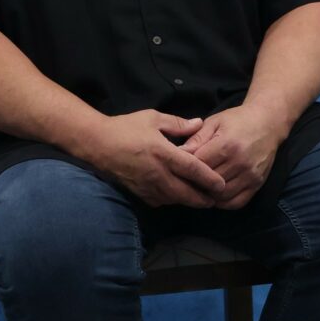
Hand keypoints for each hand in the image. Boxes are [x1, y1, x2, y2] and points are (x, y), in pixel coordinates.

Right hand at [94, 109, 226, 207]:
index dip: (210, 179)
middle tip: (216, 199)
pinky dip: (172, 200)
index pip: (193, 170)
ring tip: (201, 200)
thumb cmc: (126, 127)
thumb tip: (199, 124)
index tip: (222, 184)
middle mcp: (158, 173)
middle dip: (203, 199)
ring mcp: (147, 186)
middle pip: (187, 193)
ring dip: (189, 201)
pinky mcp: (139, 192)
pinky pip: (161, 201)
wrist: (97, 143)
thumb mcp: (153, 118)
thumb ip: (178, 124)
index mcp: (164, 153)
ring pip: (175, 200)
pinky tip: (177, 196)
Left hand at [179, 105, 280, 209]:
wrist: (268, 123)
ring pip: (221, 195)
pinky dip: (223, 202)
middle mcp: (240, 162)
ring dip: (209, 194)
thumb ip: (196, 138)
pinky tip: (216, 194)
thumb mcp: (214, 122)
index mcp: (226, 145)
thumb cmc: (237, 120)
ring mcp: (250, 175)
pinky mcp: (257, 184)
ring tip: (201, 187)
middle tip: (187, 180)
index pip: (199, 165)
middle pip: (209, 182)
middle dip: (196, 182)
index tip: (180, 166)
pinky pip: (237, 202)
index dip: (187, 167)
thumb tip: (179, 153)